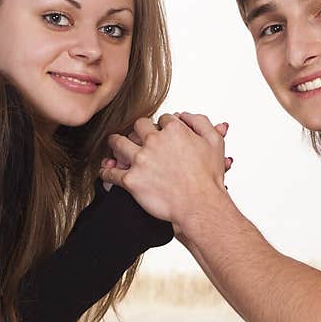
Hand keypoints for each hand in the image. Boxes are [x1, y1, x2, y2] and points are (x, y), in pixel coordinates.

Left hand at [100, 113, 228, 225]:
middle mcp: (154, 141)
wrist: (200, 205)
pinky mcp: (131, 179)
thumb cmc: (208, 179)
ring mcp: (141, 160)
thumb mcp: (214, 142)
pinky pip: (111, 174)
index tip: (161, 134)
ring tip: (115, 145)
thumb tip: (185, 116)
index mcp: (174, 130)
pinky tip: (106, 172)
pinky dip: (106, 172)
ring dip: (116, 143)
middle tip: (137, 137)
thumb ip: (201, 122)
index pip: (162, 119)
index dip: (162, 126)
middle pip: (138, 126)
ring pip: (118, 143)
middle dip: (138, 131)